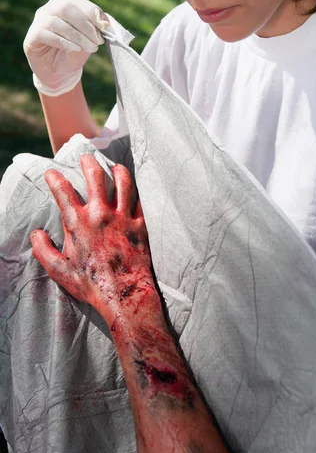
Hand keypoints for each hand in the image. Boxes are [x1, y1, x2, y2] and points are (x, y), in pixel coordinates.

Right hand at [23, 0, 108, 96]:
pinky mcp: (32, 37)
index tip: (105, 28)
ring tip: (90, 48)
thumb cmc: (75, 53)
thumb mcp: (89, 41)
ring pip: (56, 22)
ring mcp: (38, 22)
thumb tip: (105, 24)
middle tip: (98, 41)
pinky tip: (75, 48)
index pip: (79, 3)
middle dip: (86, 25)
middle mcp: (50, 9)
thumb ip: (96, 31)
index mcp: (66, 5)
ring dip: (77, 36)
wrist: (60, 73)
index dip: (93, 13)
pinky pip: (45, 34)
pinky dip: (62, 41)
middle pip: (66, 8)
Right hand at [30, 155, 156, 324]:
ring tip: (115, 166)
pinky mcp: (141, 226)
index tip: (51, 172)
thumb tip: (36, 233)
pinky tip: (135, 190)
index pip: (63, 191)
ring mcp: (124, 218)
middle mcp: (102, 214)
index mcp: (79, 222)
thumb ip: (43, 249)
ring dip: (118, 171)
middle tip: (86, 158)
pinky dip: (137, 192)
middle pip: (96, 177)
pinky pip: (141, 201)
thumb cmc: (90, 284)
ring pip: (123, 183)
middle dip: (88, 163)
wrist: (124, 294)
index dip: (54, 178)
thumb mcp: (58, 270)